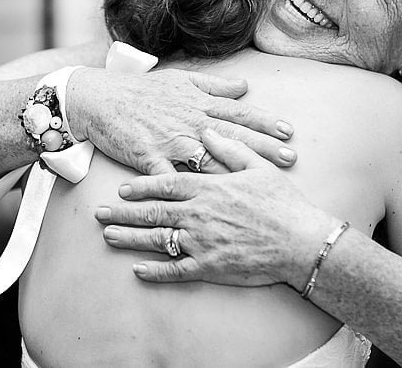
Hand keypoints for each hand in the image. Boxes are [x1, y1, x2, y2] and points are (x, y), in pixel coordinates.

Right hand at [66, 67, 295, 175]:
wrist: (100, 100)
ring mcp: (170, 142)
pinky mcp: (151, 159)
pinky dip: (188, 193)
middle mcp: (189, 122)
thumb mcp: (179, 79)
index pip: (238, 113)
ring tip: (260, 183)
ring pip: (210, 160)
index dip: (264, 122)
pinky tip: (207, 205)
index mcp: (197, 104)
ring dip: (237, 172)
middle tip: (290, 158)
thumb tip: (244, 87)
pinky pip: (173, 181)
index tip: (288, 131)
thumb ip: (213, 84)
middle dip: (263, 148)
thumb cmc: (140, 90)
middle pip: (233, 137)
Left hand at [94, 131, 329, 286]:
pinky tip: (138, 270)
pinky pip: (175, 270)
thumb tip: (207, 131)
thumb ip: (228, 148)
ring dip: (130, 238)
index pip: (165, 184)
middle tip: (99, 213)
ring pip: (157, 239)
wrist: (302, 242)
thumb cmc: (282, 203)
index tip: (122, 188)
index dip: (141, 186)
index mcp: (208, 188)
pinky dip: (155, 271)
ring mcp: (201, 242)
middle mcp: (198, 214)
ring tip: (109, 236)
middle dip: (123, 212)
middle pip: (152, 212)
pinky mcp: (209, 267)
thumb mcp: (256, 167)